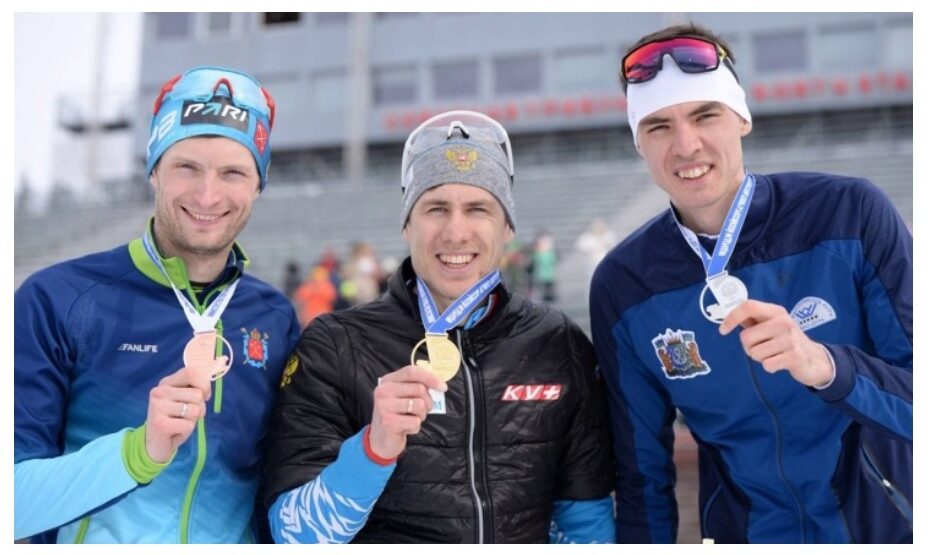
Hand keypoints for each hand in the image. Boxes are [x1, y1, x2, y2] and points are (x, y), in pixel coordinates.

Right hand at [145, 366, 211, 462]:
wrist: (155, 444)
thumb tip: (206, 389)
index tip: (204, 396)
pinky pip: (189, 425)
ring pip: (195, 410)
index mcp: (166, 383)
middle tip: (186, 416)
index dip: (204, 384)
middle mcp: (159, 392)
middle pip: (197, 394)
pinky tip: (175, 431)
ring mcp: (157, 407)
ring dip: (193, 420)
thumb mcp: (184, 400)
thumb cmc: (175, 419)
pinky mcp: (160, 424)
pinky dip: (187, 430)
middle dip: (200, 408)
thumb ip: (194, 389)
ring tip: (180, 423)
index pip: (191, 372)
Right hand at [368, 365, 446, 459]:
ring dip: (421, 415)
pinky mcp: (388, 422)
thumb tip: (439, 384)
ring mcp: (384, 407)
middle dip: (428, 402)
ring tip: (411, 419)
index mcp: (387, 381)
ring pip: (420, 405)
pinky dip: (415, 427)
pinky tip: (405, 429)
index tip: (443, 387)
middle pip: (419, 389)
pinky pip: (415, 422)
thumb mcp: (403, 396)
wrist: (381, 440)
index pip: (411, 371)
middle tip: (421, 410)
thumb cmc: (397, 415)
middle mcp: (383, 391)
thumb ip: (416, 386)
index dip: (430, 377)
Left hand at [719, 300, 833, 387]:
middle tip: (762, 347)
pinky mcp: (794, 356)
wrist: (814, 358)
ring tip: (774, 354)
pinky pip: (766, 365)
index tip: (723, 330)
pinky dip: (769, 366)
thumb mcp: (771, 325)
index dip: (732, 318)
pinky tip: (780, 362)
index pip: (749, 306)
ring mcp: (790, 339)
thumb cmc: (786, 340)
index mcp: (775, 311)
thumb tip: (728, 315)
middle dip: (748, 347)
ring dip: (760, 357)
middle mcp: (783, 322)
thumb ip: (752, 320)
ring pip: (754, 353)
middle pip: (746, 336)